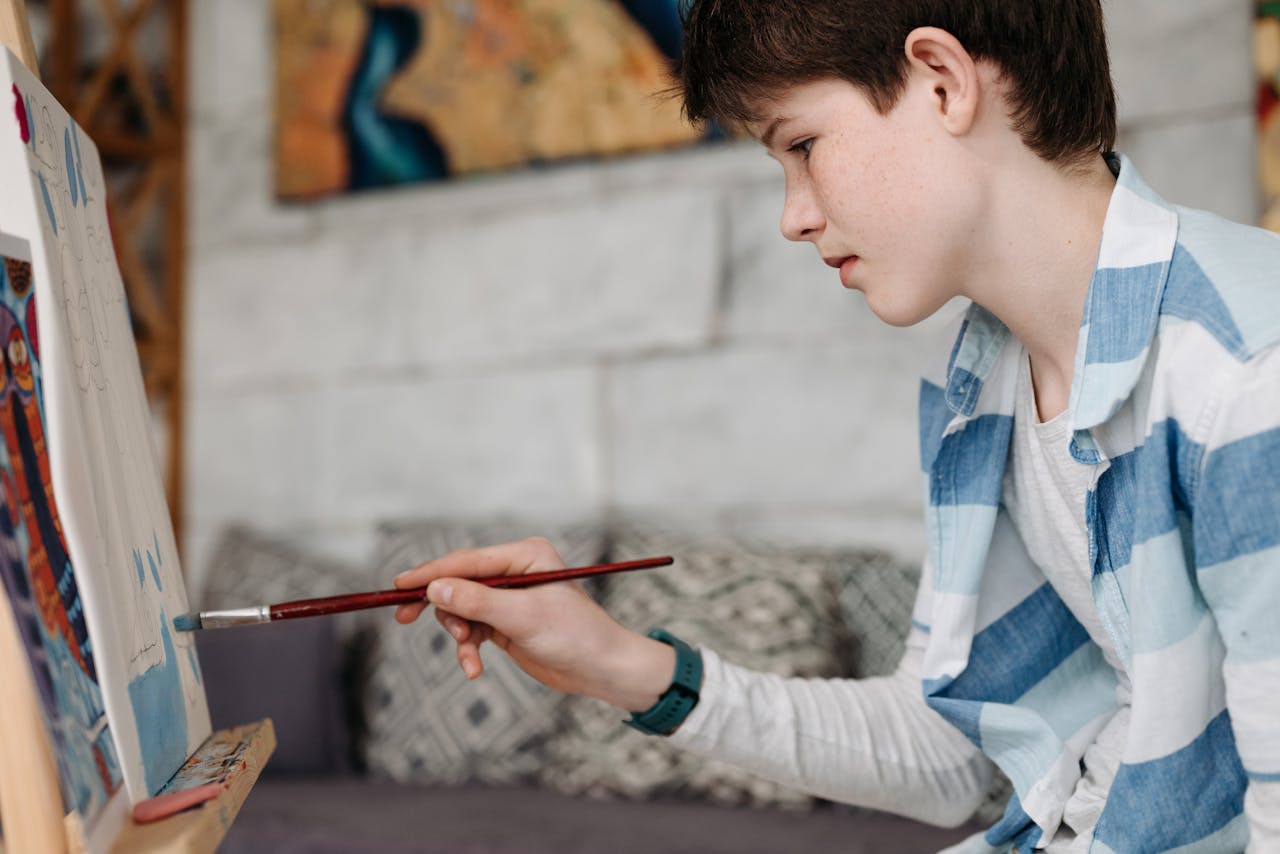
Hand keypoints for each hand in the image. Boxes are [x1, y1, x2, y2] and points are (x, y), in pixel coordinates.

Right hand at [393, 537, 673, 711]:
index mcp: (525, 555)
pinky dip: (468, 649)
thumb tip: (435, 588)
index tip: (400, 585)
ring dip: (458, 633)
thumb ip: (477, 602)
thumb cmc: (575, 635)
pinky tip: (474, 668)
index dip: (431, 572)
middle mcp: (515, 571)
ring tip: (468, 653)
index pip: (467, 560)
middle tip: (405, 618)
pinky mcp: (506, 622)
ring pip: (461, 609)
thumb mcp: (523, 617)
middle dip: (440, 605)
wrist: (602, 669)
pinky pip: (472, 630)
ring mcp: (509, 597)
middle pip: (458, 581)